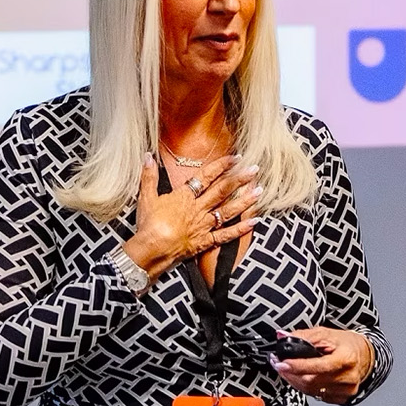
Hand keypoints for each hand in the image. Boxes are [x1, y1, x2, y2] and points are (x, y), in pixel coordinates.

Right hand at [124, 153, 259, 279]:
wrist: (150, 250)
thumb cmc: (148, 224)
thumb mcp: (146, 197)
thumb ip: (149, 176)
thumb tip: (147, 155)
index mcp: (185, 196)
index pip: (206, 177)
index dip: (222, 166)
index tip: (236, 158)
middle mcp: (198, 209)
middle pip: (222, 191)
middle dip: (240, 179)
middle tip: (255, 168)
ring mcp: (204, 225)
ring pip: (228, 210)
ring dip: (245, 200)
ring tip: (260, 191)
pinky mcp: (205, 242)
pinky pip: (226, 235)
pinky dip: (240, 229)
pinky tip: (254, 222)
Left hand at [268, 327, 375, 404]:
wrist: (365, 356)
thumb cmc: (346, 344)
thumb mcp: (327, 333)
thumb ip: (304, 336)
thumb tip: (283, 337)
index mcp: (347, 358)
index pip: (319, 366)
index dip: (298, 366)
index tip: (281, 363)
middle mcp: (349, 376)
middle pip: (311, 381)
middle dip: (291, 374)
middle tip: (278, 364)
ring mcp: (346, 390)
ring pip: (311, 391)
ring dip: (295, 381)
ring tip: (288, 370)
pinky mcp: (342, 398)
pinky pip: (316, 396)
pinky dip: (305, 388)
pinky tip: (303, 378)